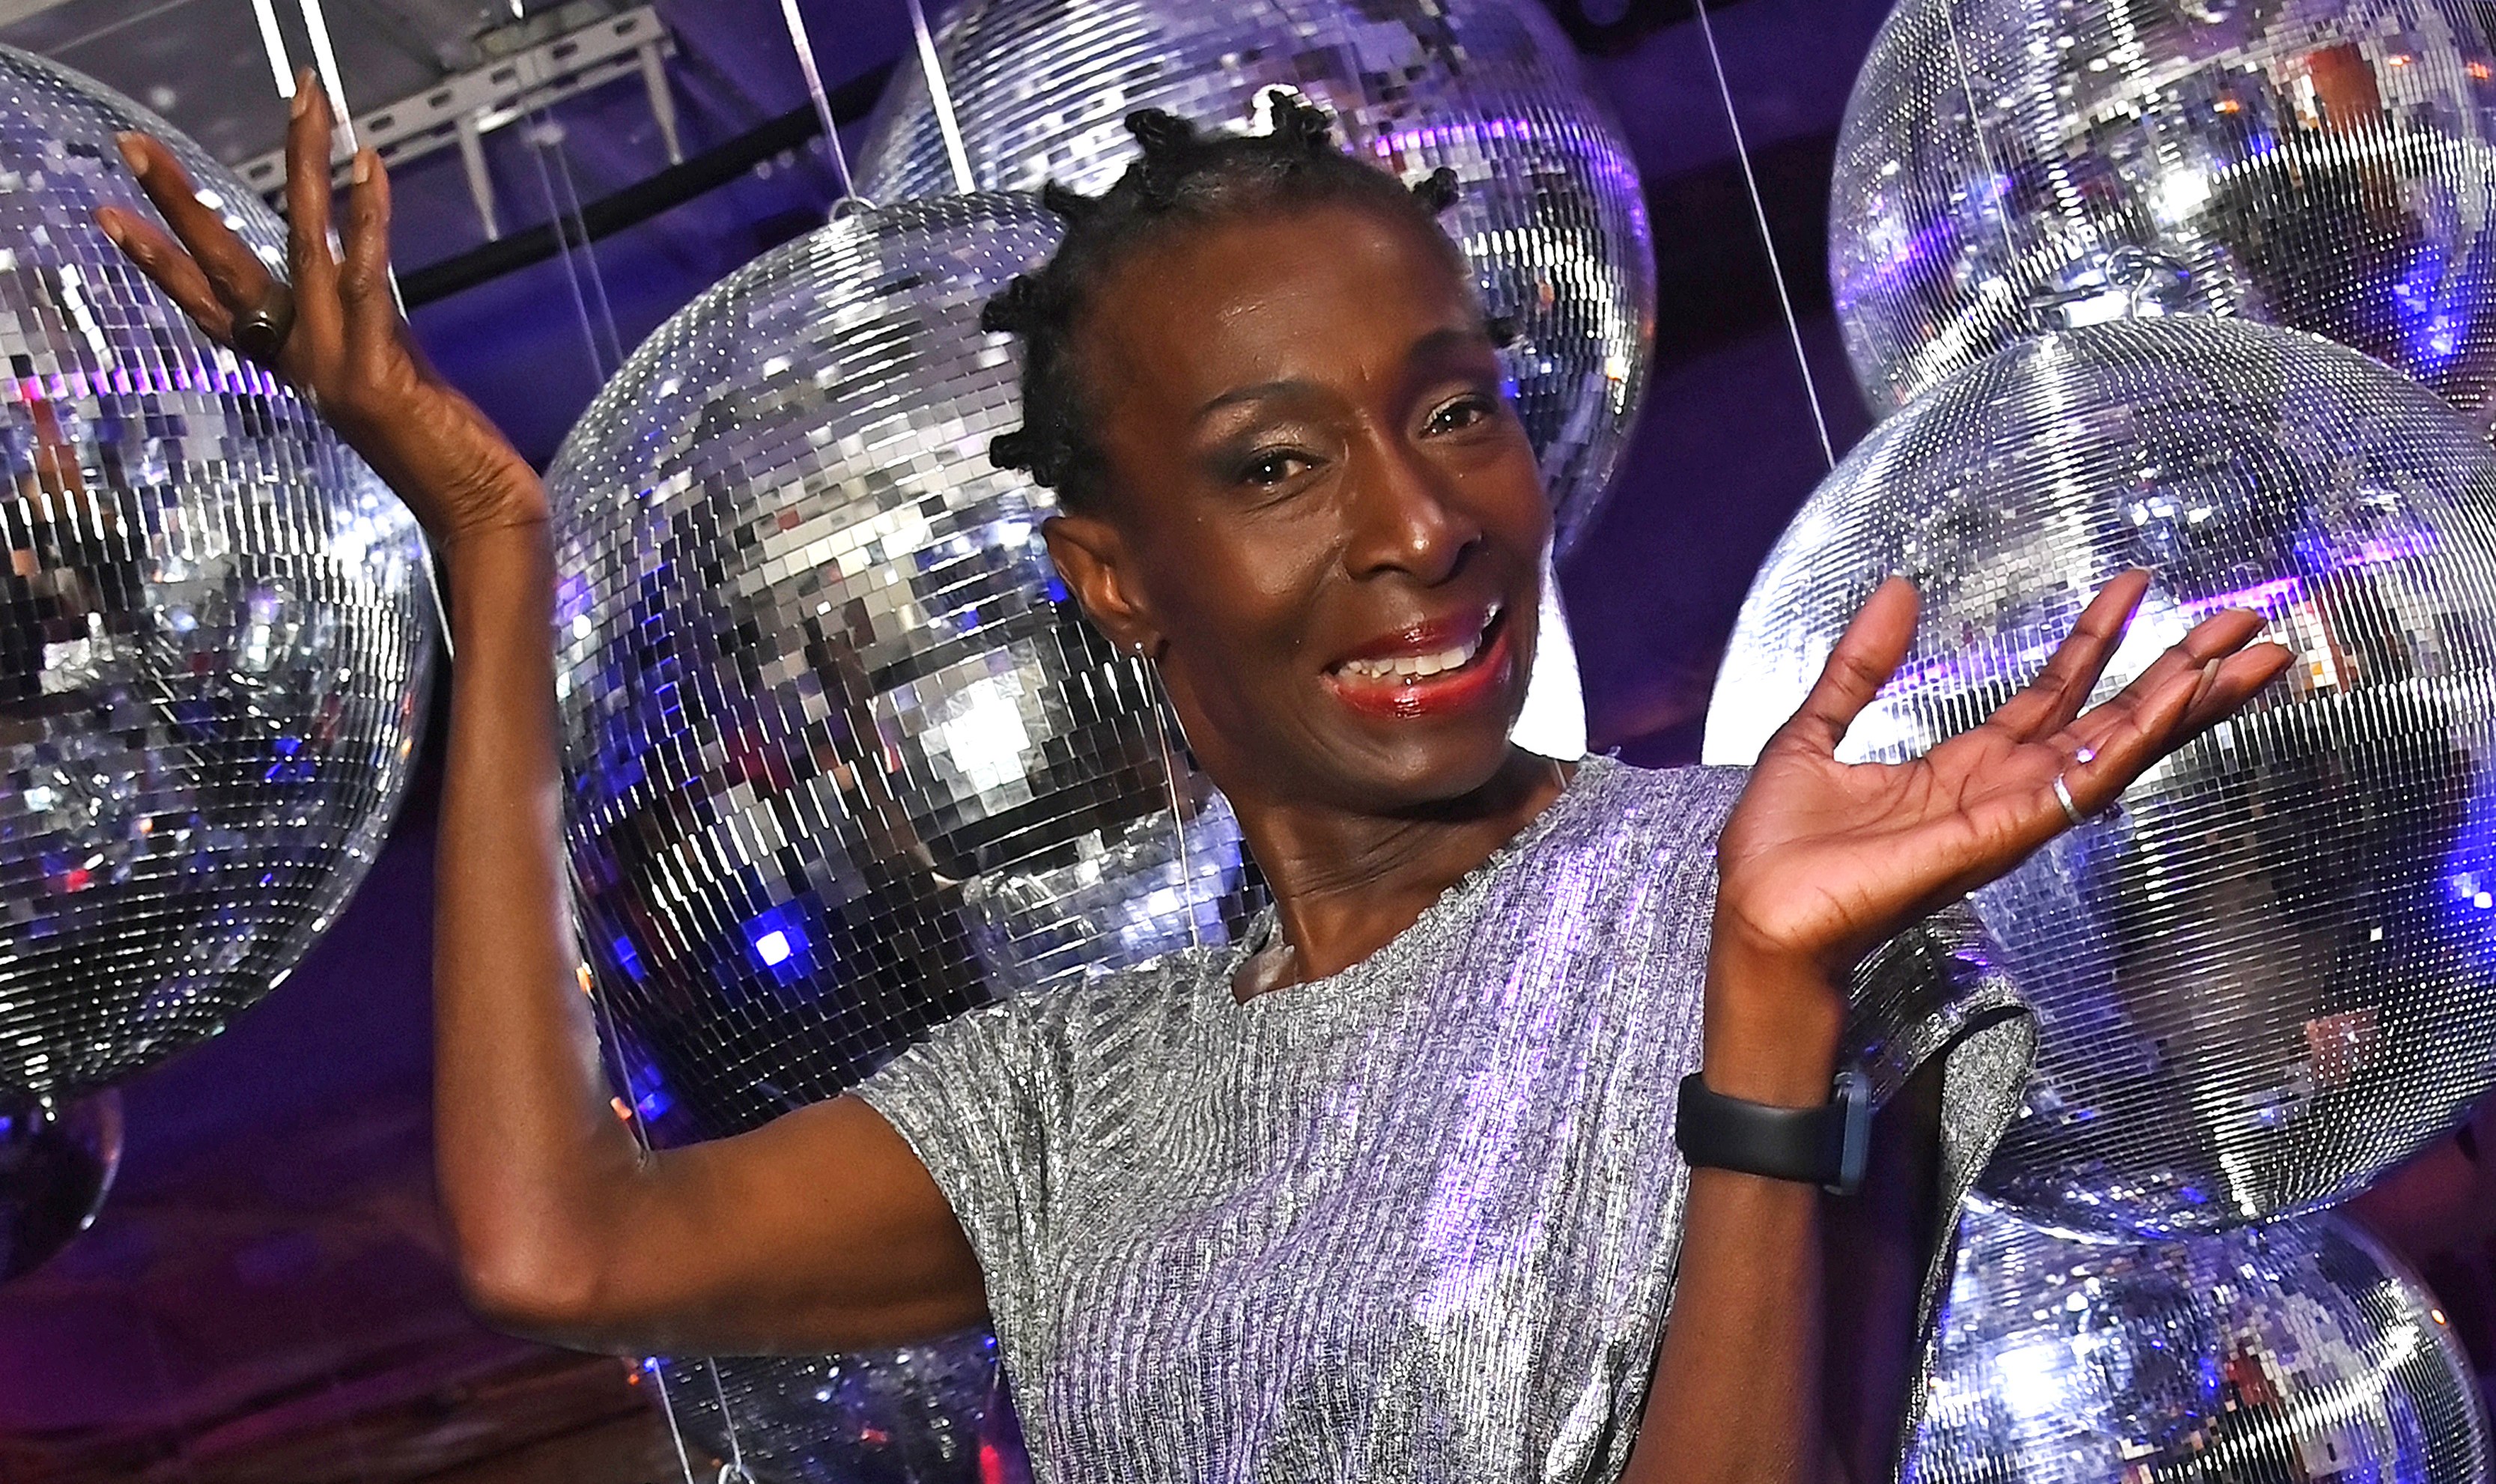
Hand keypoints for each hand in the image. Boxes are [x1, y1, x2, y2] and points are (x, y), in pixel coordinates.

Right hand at [92, 70, 543, 548]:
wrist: (475, 513)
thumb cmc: (440, 451)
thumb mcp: (387, 380)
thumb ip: (364, 333)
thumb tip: (359, 284)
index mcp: (296, 365)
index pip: (211, 305)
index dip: (160, 262)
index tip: (112, 217)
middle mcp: (302, 362)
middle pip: (224, 269)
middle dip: (178, 204)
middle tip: (131, 145)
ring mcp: (332, 365)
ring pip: (302, 246)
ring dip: (302, 166)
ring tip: (301, 103)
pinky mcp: (374, 370)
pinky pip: (366, 276)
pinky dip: (366, 217)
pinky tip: (365, 163)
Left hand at [1706, 571, 2291, 1089]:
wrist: (1755, 919)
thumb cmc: (1779, 852)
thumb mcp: (1815, 731)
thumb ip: (1859, 665)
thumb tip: (1895, 590)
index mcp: (1962, 769)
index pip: (2051, 697)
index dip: (2096, 642)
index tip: (2136, 588)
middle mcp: (2000, 793)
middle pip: (2110, 722)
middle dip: (2179, 673)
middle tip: (2246, 620)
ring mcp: (2007, 817)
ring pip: (2113, 750)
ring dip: (2180, 702)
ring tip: (2242, 654)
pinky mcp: (1995, 838)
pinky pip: (2073, 786)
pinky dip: (2126, 744)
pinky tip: (2170, 704)